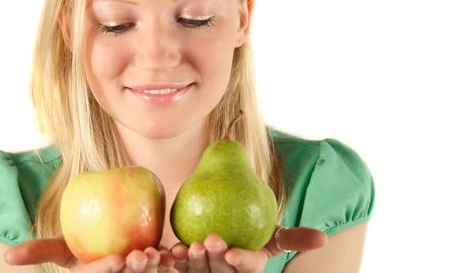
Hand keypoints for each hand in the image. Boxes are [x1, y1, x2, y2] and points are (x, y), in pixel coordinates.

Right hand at [5, 237, 175, 272]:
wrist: (106, 244)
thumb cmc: (79, 249)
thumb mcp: (59, 250)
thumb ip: (38, 252)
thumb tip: (7, 256)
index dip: (106, 271)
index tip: (115, 260)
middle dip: (136, 269)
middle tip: (144, 257)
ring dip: (156, 266)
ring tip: (163, 254)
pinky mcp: (153, 267)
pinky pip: (165, 264)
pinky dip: (173, 259)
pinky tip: (182, 251)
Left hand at [170, 226, 326, 272]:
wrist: (229, 224)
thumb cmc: (255, 230)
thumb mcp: (275, 233)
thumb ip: (295, 237)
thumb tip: (323, 238)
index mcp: (249, 269)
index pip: (248, 268)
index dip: (242, 262)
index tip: (234, 253)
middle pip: (221, 271)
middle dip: (215, 260)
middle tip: (209, 241)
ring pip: (199, 270)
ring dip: (191, 261)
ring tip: (187, 246)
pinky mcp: (188, 268)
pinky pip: (180, 266)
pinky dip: (173, 260)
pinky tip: (168, 251)